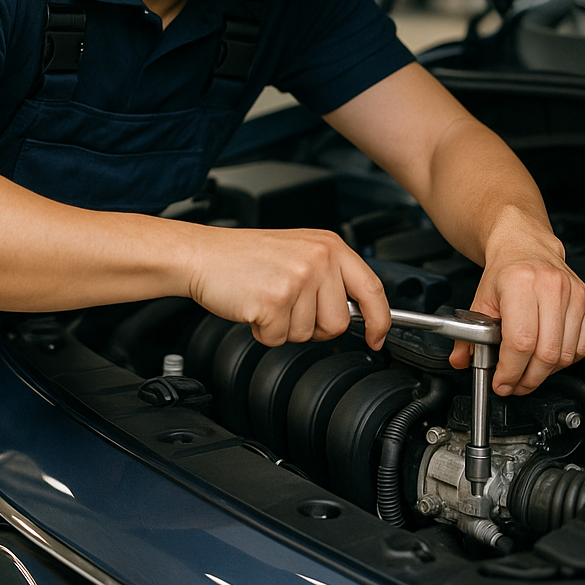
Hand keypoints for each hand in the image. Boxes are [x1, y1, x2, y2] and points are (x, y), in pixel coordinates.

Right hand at [185, 226, 389, 349]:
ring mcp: (298, 279)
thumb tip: (359, 313)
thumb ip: (330, 276)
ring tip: (267, 299)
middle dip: (313, 326)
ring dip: (284, 327)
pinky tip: (253, 306)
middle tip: (288, 304)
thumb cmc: (246, 256)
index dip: (380, 320)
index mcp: (328, 245)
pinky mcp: (275, 301)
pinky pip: (279, 339)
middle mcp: (318, 259)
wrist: (203, 255)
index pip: (371, 288)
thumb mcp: (299, 252)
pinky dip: (263, 332)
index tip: (378, 337)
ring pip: (308, 334)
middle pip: (338, 322)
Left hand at [449, 227, 584, 395]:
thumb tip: (461, 360)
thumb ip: (467, 334)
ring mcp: (574, 293)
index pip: (520, 342)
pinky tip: (547, 357)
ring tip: (529, 372)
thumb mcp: (480, 300)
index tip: (502, 382)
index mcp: (520, 283)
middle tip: (515, 384)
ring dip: (546, 373)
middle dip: (528, 379)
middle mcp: (550, 286)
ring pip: (566, 355)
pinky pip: (582, 346)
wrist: (525, 245)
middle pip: (546, 353)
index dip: (511, 370)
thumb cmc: (505, 272)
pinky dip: (565, 361)